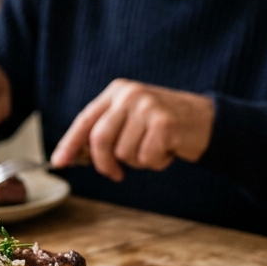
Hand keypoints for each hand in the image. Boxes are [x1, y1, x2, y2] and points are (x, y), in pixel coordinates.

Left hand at [50, 79, 213, 181]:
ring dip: (139, 162)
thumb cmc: (163, 125)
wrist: (206, 120)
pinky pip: (147, 158)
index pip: (85, 120)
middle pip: (100, 140)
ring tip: (154, 148)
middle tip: (115, 174)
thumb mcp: (130, 119)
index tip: (59, 162)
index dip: (70, 143)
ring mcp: (147, 107)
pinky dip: (157, 163)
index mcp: (116, 92)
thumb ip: (105, 131)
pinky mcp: (165, 123)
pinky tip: (168, 150)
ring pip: (124, 154)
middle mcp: (129, 95)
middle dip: (105, 164)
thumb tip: (74, 156)